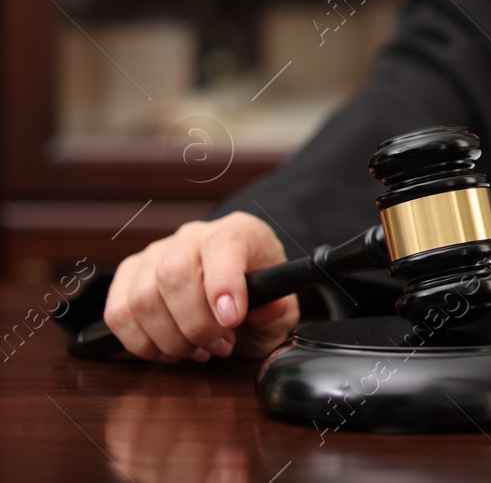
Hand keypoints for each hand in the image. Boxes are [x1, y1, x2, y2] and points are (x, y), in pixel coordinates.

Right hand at [103, 211, 299, 362]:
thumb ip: (277, 308)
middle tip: (220, 346)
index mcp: (238, 231)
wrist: (235, 289)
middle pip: (173, 274)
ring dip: (170, 339)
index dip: (224, 283)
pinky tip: (170, 351)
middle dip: (195, 324)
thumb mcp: (280, 304)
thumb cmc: (257, 296)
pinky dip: (141, 343)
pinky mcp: (128, 276)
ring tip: (199, 351)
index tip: (232, 319)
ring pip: (142, 298)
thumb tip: (268, 309)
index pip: (223, 244)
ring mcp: (155, 253)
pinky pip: (118, 313)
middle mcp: (192, 236)